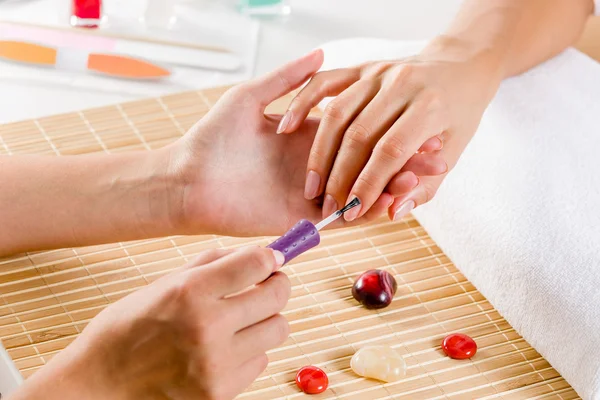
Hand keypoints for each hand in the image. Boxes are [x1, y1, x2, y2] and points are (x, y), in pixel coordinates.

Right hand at [11, 247, 288, 399]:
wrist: (98, 386)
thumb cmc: (125, 331)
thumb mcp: (161, 285)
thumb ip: (210, 265)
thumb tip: (256, 253)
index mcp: (190, 292)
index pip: (258, 263)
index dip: (270, 258)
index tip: (270, 260)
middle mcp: (208, 327)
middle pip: (278, 296)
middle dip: (275, 286)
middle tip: (263, 287)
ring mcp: (216, 364)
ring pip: (278, 330)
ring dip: (265, 320)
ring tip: (241, 321)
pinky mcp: (221, 392)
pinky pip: (260, 362)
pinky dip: (249, 352)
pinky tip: (224, 349)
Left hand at [164, 50, 445, 236]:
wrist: (188, 179)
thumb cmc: (213, 137)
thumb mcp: (251, 98)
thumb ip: (287, 79)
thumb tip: (321, 52)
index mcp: (306, 135)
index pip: (359, 131)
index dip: (388, 127)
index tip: (419, 120)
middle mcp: (316, 164)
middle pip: (368, 162)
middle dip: (403, 160)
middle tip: (437, 153)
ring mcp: (312, 193)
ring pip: (363, 190)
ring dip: (395, 186)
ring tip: (426, 178)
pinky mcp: (302, 218)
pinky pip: (343, 218)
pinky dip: (371, 212)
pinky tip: (397, 203)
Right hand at [279, 38, 500, 220]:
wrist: (461, 65)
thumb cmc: (459, 113)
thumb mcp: (455, 151)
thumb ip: (424, 186)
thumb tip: (393, 212)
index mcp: (430, 106)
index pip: (390, 151)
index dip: (368, 185)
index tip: (353, 212)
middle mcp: (401, 84)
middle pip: (359, 135)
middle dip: (340, 177)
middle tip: (328, 207)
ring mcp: (378, 72)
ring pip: (336, 113)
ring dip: (320, 154)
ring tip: (311, 187)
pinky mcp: (361, 67)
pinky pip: (323, 82)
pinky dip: (301, 103)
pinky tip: (286, 126)